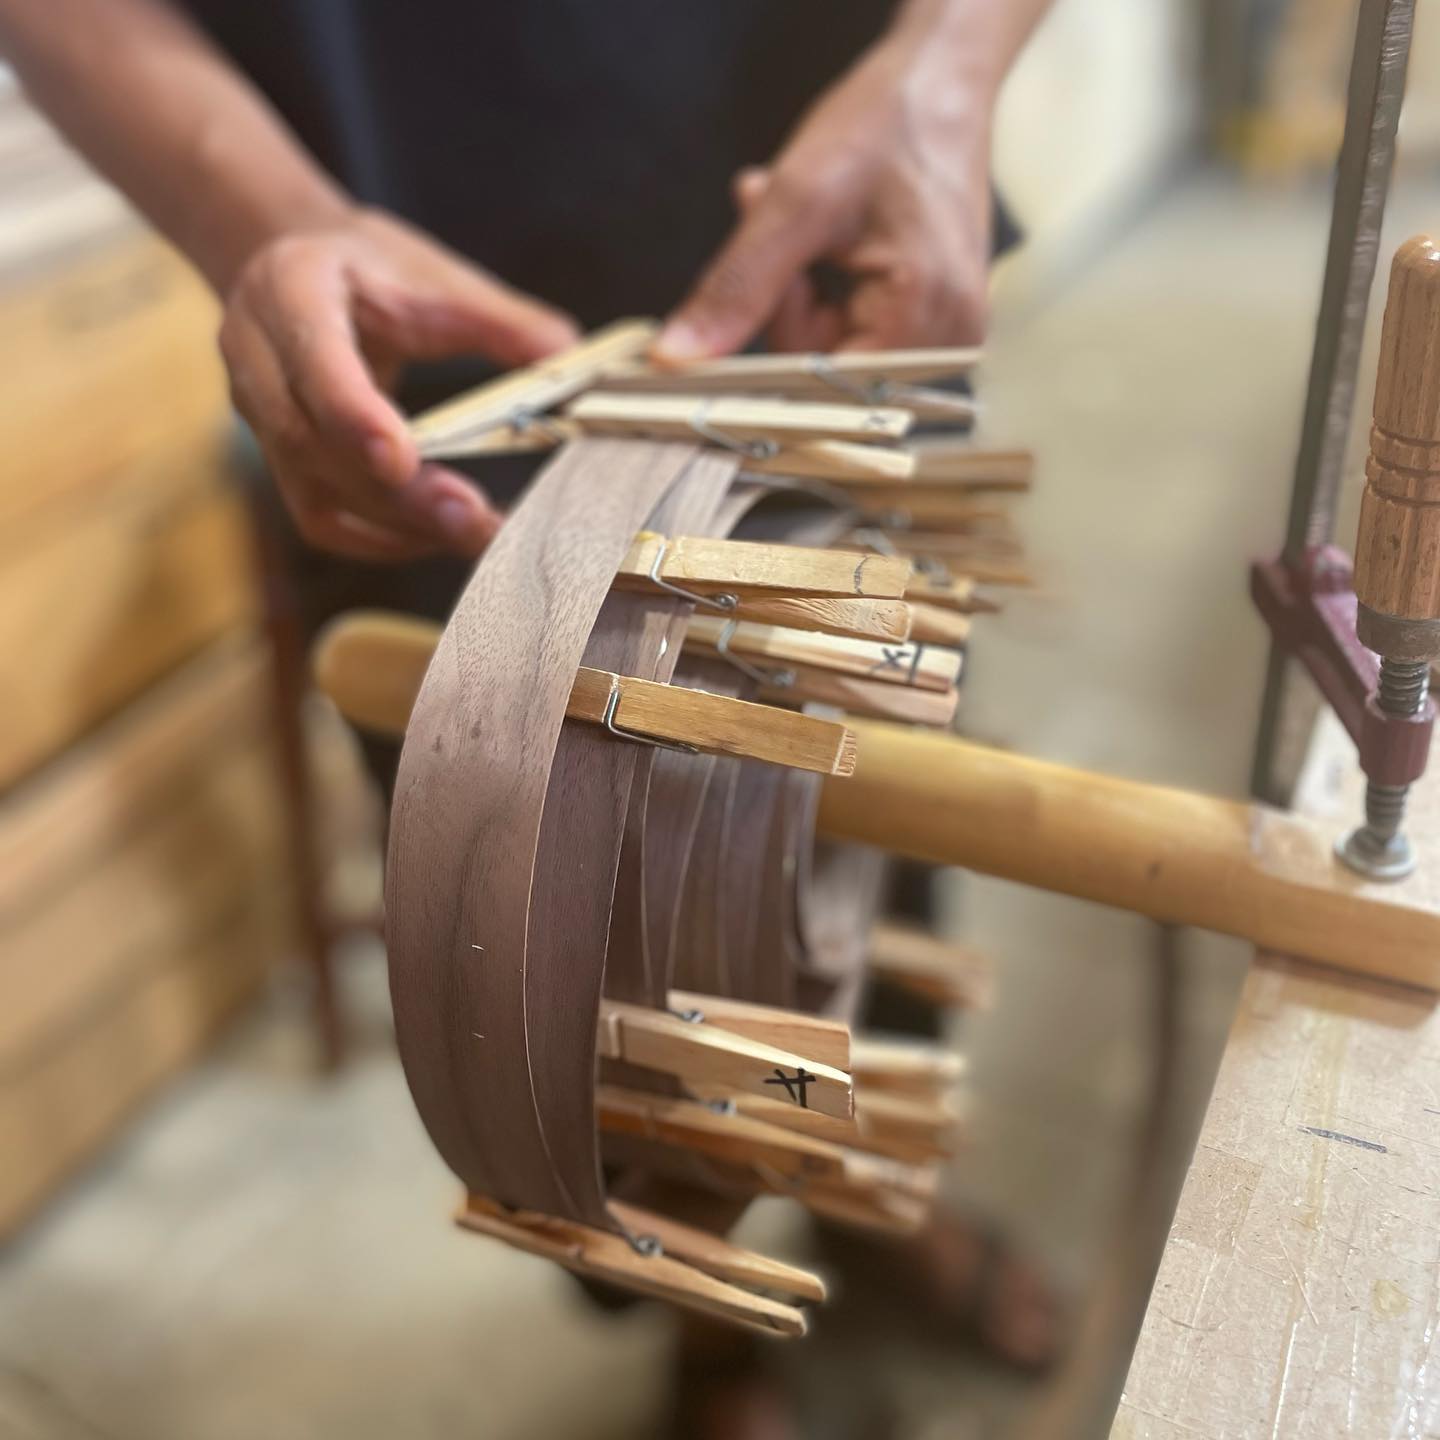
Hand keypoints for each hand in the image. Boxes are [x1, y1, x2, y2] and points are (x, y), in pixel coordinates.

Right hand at [220, 208, 577, 558]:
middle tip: (473, 518)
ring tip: (477, 533)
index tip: (401, 460)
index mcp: (289, 289)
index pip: (312, 359)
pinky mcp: (280, 462)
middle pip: (312, 442)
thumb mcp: (433, 276)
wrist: (297, 269)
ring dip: (398, 523)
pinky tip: (439, 538)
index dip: (352, 414)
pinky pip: (322, 519)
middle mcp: (256, 357)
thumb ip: (500, 319)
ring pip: (315, 491)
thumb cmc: (372, 271)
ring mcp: (258, 417)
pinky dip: (380, 538)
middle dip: (395, 491)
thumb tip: (567, 356)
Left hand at [656, 41, 992, 359]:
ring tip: (809, 225)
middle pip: (823, 371)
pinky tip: (827, 241)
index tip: (756, 277)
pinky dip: (820, 294)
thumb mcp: (796, 202)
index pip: (819, 382)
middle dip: (787, 302)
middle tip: (785, 228)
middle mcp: (947, 344)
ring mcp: (942, 337)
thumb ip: (737, 287)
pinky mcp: (928, 325)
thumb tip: (678, 358)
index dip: (770, 339)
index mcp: (927, 318)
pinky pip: (847, 336)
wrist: (939, 86)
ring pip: (827, 354)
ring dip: (798, 294)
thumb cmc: (884, 126)